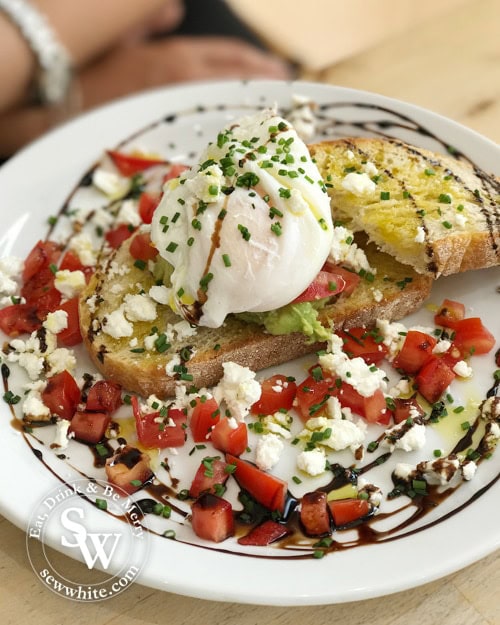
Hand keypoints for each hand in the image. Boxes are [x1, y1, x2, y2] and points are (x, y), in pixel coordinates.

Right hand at [80, 36, 292, 108]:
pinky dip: (232, 121)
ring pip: (229, 101)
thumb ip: (152, 23)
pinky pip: (211, 123)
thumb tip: (172, 9)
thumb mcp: (125, 38)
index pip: (230, 57)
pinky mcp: (172, 128)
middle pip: (237, 77)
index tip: (278, 68)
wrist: (66, 103)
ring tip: (277, 102)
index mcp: (177, 55)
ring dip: (255, 100)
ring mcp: (181, 106)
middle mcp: (185, 78)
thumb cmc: (91, 70)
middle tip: (287, 84)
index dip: (256, 63)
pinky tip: (244, 126)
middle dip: (265, 79)